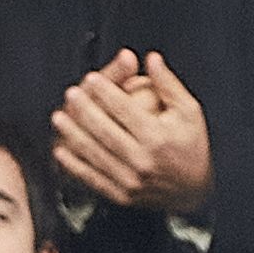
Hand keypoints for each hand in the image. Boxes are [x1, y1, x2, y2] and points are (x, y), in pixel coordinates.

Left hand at [52, 50, 213, 214]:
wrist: (195, 192)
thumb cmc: (192, 145)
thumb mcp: (189, 111)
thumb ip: (168, 84)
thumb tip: (151, 58)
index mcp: (158, 137)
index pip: (125, 110)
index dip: (106, 92)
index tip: (91, 78)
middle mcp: (143, 160)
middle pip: (105, 131)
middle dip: (84, 110)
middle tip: (71, 93)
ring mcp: (131, 180)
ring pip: (95, 154)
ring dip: (73, 135)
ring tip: (59, 117)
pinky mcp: (122, 194)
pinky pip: (93, 178)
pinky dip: (75, 165)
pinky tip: (61, 150)